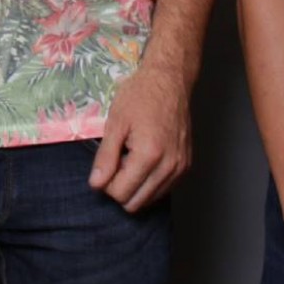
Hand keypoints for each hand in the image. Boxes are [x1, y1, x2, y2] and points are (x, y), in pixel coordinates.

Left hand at [88, 62, 190, 211]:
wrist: (169, 80)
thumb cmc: (140, 95)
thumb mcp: (115, 123)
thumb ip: (105, 157)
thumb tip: (96, 184)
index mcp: (149, 155)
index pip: (121, 193)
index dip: (106, 183)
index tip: (106, 163)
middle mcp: (169, 166)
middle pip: (136, 203)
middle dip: (120, 188)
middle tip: (117, 161)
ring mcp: (180, 167)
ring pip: (150, 200)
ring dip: (135, 186)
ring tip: (131, 157)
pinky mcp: (186, 166)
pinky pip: (163, 189)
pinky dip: (149, 182)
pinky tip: (144, 159)